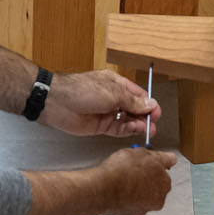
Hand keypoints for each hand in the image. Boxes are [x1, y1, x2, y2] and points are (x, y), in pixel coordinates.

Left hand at [43, 69, 158, 138]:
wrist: (56, 103)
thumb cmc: (81, 90)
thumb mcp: (113, 93)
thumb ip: (132, 101)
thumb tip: (150, 104)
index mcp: (116, 84)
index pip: (138, 95)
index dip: (149, 104)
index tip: (157, 112)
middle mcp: (112, 98)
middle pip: (134, 108)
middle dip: (145, 115)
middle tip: (154, 123)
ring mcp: (106, 112)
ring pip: (127, 120)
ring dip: (138, 124)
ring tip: (148, 129)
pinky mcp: (100, 126)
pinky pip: (118, 129)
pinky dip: (128, 130)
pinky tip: (136, 130)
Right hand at [95, 146, 177, 214]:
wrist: (103, 188)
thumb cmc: (122, 171)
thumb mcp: (144, 153)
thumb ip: (161, 157)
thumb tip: (170, 158)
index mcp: (164, 184)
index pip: (163, 173)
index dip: (152, 166)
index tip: (144, 162)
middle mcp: (157, 199)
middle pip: (153, 186)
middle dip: (144, 179)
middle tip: (131, 170)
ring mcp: (142, 209)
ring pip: (141, 196)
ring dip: (134, 189)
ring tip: (121, 179)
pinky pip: (128, 204)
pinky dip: (124, 197)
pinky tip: (116, 189)